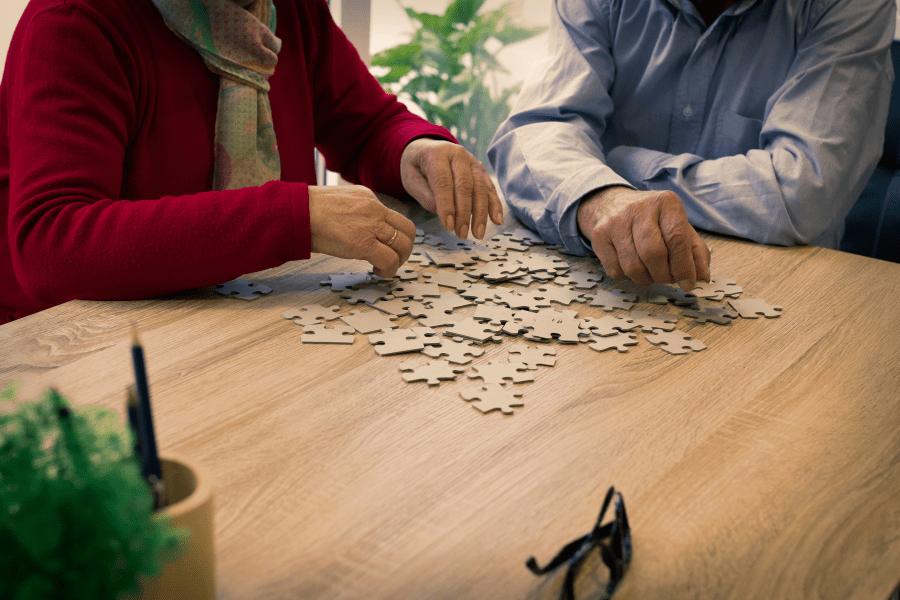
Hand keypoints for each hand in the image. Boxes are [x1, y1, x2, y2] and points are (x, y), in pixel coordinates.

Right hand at [309, 185, 416, 277]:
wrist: (295, 211)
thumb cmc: (308, 210)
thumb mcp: (338, 202)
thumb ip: (355, 212)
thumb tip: (358, 229)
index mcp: (368, 197)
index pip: (396, 217)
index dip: (397, 235)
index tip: (388, 247)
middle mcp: (375, 209)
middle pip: (408, 230)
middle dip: (405, 249)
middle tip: (393, 260)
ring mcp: (371, 225)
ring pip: (403, 245)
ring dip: (398, 261)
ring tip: (384, 268)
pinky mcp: (363, 242)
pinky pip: (389, 260)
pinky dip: (389, 270)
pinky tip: (378, 272)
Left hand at [400, 138, 502, 239]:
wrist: (424, 149)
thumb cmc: (416, 167)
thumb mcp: (411, 180)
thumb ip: (426, 197)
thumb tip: (446, 215)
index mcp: (437, 154)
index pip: (444, 183)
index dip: (447, 206)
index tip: (448, 226)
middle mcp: (457, 154)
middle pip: (465, 186)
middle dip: (465, 213)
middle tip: (462, 234)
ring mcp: (471, 160)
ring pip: (480, 187)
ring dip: (481, 213)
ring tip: (478, 233)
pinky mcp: (480, 169)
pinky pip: (489, 187)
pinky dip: (494, 204)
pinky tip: (497, 220)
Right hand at [577, 187, 709, 291]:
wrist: (613, 204)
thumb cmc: (653, 221)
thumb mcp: (679, 228)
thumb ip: (695, 252)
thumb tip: (702, 277)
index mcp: (666, 203)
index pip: (676, 238)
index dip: (683, 266)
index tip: (687, 283)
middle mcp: (640, 208)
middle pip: (653, 253)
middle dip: (663, 275)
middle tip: (666, 278)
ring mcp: (616, 221)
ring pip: (632, 265)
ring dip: (645, 278)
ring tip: (650, 273)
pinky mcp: (599, 235)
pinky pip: (615, 269)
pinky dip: (626, 275)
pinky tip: (631, 265)